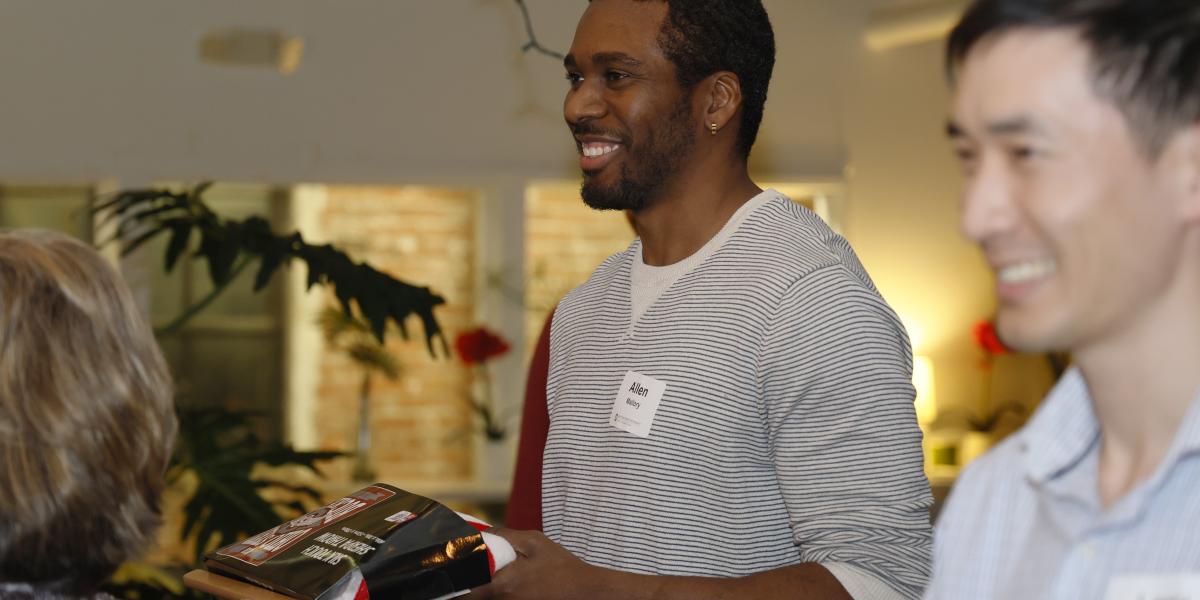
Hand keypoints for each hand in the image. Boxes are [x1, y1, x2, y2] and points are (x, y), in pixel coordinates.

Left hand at [464, 528, 603, 599]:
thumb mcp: (535, 542)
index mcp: (502, 585)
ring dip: (477, 592)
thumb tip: (481, 533)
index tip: (444, 572)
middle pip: (471, 599)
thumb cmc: (562, 567)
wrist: (585, 592)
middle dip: (462, 589)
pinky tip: (499, 585)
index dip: (451, 583)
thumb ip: (505, 536)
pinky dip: (492, 595)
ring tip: (473, 580)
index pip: (463, 591)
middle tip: (457, 576)